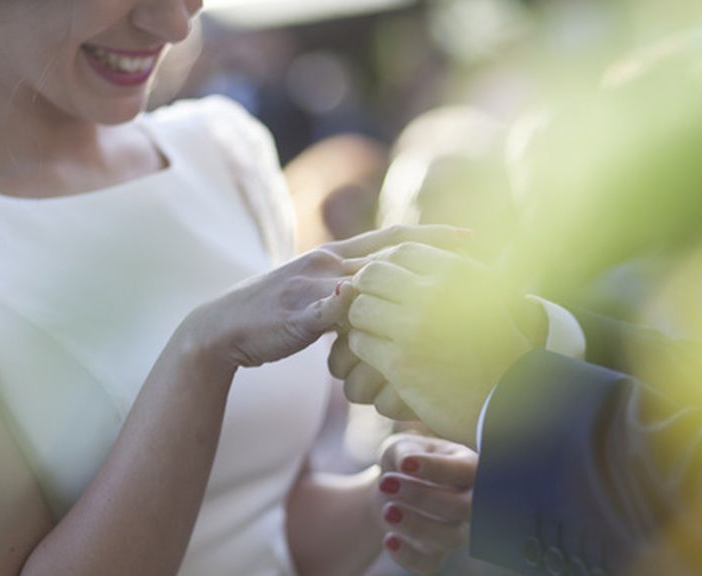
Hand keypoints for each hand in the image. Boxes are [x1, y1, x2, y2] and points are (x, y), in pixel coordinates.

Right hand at [180, 225, 471, 372]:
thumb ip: (344, 296)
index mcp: (332, 258)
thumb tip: (376, 302)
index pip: (390, 239)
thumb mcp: (313, 299)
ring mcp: (314, 286)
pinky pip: (339, 313)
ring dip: (413, 281)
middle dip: (437, 250)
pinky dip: (368, 314)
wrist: (221, 327)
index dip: (430, 235)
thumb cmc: (269, 317)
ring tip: (454, 287)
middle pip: (391, 251)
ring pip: (371, 277)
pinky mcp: (301, 313)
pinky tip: (398, 321)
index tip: (469, 236)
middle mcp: (327, 264)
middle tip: (480, 251)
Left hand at [345, 242, 531, 446]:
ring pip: (359, 308)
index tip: (383, 281)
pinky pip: (359, 343)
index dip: (385, 263)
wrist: (508, 400)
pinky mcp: (400, 363)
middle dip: (365, 289)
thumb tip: (402, 251)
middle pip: (372, 274)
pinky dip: (364, 348)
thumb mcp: (486, 293)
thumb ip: (451, 267)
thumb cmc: (497, 345)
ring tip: (376, 331)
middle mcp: (435, 294)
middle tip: (370, 304)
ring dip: (362, 320)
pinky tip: (380, 356)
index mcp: (457, 273)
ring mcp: (415, 328)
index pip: (401, 251)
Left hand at [372, 434, 476, 575]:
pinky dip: (409, 556)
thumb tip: (408, 462)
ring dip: (417, 525)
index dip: (439, 469)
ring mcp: (456, 530)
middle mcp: (470, 501)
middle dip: (425, 497)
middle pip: (465, 507)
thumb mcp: (400, 447)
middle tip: (387, 484)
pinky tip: (388, 540)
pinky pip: (430, 564)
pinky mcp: (437, 553)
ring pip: (450, 537)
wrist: (389, 490)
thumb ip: (405, 450)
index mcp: (467, 467)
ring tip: (386, 510)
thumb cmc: (402, 462)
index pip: (467, 470)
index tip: (405, 464)